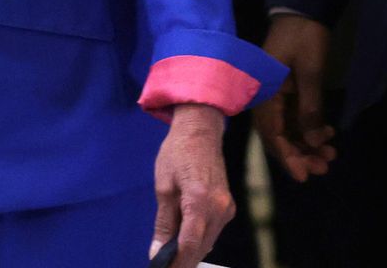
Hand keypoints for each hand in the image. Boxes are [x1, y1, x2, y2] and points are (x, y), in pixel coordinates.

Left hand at [150, 104, 233, 267]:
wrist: (201, 132)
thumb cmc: (178, 153)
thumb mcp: (163, 187)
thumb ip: (163, 222)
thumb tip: (158, 251)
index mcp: (199, 201)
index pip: (188, 245)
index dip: (175, 264)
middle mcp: (218, 208)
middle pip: (200, 248)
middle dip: (182, 261)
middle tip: (163, 264)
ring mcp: (226, 208)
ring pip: (208, 242)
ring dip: (190, 251)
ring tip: (169, 255)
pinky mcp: (228, 207)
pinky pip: (213, 231)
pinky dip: (198, 239)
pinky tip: (183, 239)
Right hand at [253, 14, 337, 182]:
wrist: (302, 10)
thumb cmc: (303, 36)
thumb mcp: (310, 71)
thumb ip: (310, 107)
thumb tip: (313, 140)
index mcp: (264, 93)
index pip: (272, 134)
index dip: (288, 157)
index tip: (304, 176)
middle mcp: (266, 98)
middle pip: (279, 136)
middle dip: (300, 154)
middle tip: (324, 167)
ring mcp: (276, 95)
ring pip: (288, 129)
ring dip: (306, 144)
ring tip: (330, 155)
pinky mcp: (286, 91)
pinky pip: (294, 118)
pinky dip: (309, 129)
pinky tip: (328, 135)